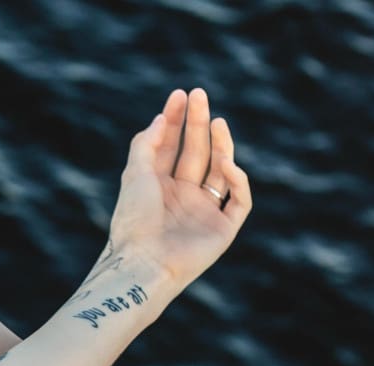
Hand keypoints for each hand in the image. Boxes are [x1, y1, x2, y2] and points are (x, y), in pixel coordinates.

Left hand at [107, 88, 250, 289]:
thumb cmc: (134, 220)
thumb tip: (162, 117)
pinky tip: (225, 162)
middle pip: (196, 153)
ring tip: (217, 121)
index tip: (181, 95)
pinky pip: (239, 199)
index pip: (172, 147)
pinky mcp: (223, 229)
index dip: (177, 120)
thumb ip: (147, 144)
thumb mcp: (135, 175)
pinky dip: (236, 179)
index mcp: (158, 187)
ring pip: (220, 171)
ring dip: (221, 145)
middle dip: (198, 124)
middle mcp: (182, 197)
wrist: (144, 262)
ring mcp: (204, 212)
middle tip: (200, 95)